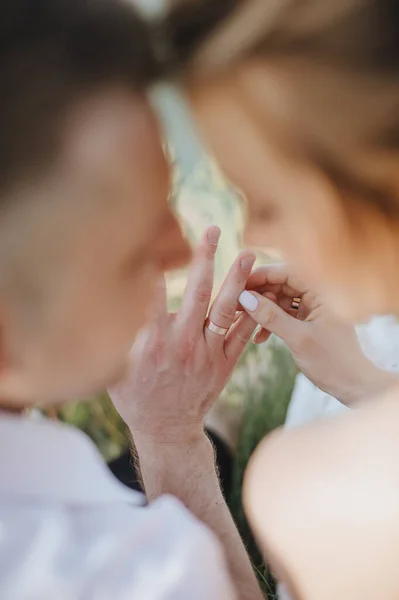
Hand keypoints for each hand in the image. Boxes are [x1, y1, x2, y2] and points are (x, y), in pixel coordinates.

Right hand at [109, 226, 257, 441]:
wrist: (167, 430)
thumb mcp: (116, 368)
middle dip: (204, 258)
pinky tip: (263, 291)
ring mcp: (207, 354)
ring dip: (238, 279)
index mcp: (152, 343)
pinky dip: (252, 313)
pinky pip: (242, 335)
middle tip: (213, 229)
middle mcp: (182, 344)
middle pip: (196, 293)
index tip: (163, 237)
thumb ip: (120, 335)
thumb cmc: (136, 395)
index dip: (159, 264)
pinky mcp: (225, 364)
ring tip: (249, 253)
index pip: (154, 295)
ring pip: (225, 310)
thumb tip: (114, 300)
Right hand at [239, 264, 396, 405]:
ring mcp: (312, 308)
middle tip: (236, 304)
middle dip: (258, 294)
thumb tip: (245, 298)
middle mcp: (318, 295)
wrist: (351, 385)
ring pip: (279, 300)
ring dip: (261, 310)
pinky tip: (258, 338)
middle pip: (281, 284)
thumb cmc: (332, 361)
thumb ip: (271, 317)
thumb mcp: (298, 338)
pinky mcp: (307, 322)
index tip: (240, 284)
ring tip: (242, 321)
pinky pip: (283, 315)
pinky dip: (270, 323)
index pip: (288, 272)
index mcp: (322, 292)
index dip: (262, 275)